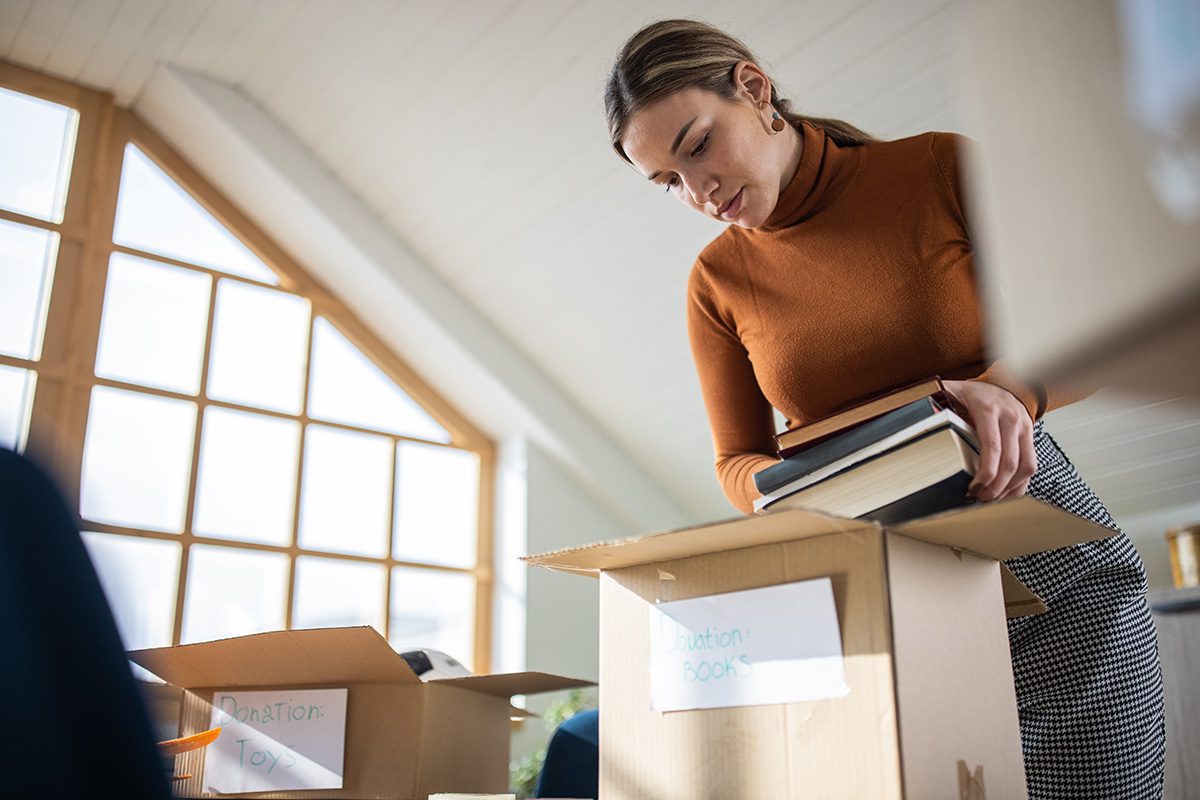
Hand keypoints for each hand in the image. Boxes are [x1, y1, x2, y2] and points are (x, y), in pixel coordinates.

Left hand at [941, 379, 1036, 501]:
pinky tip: (1004, 493)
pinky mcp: (1030, 437)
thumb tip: (913, 415)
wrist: (1002, 383)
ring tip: (990, 499)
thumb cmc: (972, 393)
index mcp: (988, 409)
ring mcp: (1024, 428)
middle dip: (995, 487)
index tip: (973, 488)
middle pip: (1010, 462)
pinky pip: (1031, 465)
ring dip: (1008, 488)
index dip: (985, 472)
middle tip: (979, 499)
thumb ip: (935, 403)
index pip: (992, 446)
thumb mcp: (952, 391)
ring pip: (1025, 467)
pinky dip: (1019, 484)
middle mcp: (1010, 418)